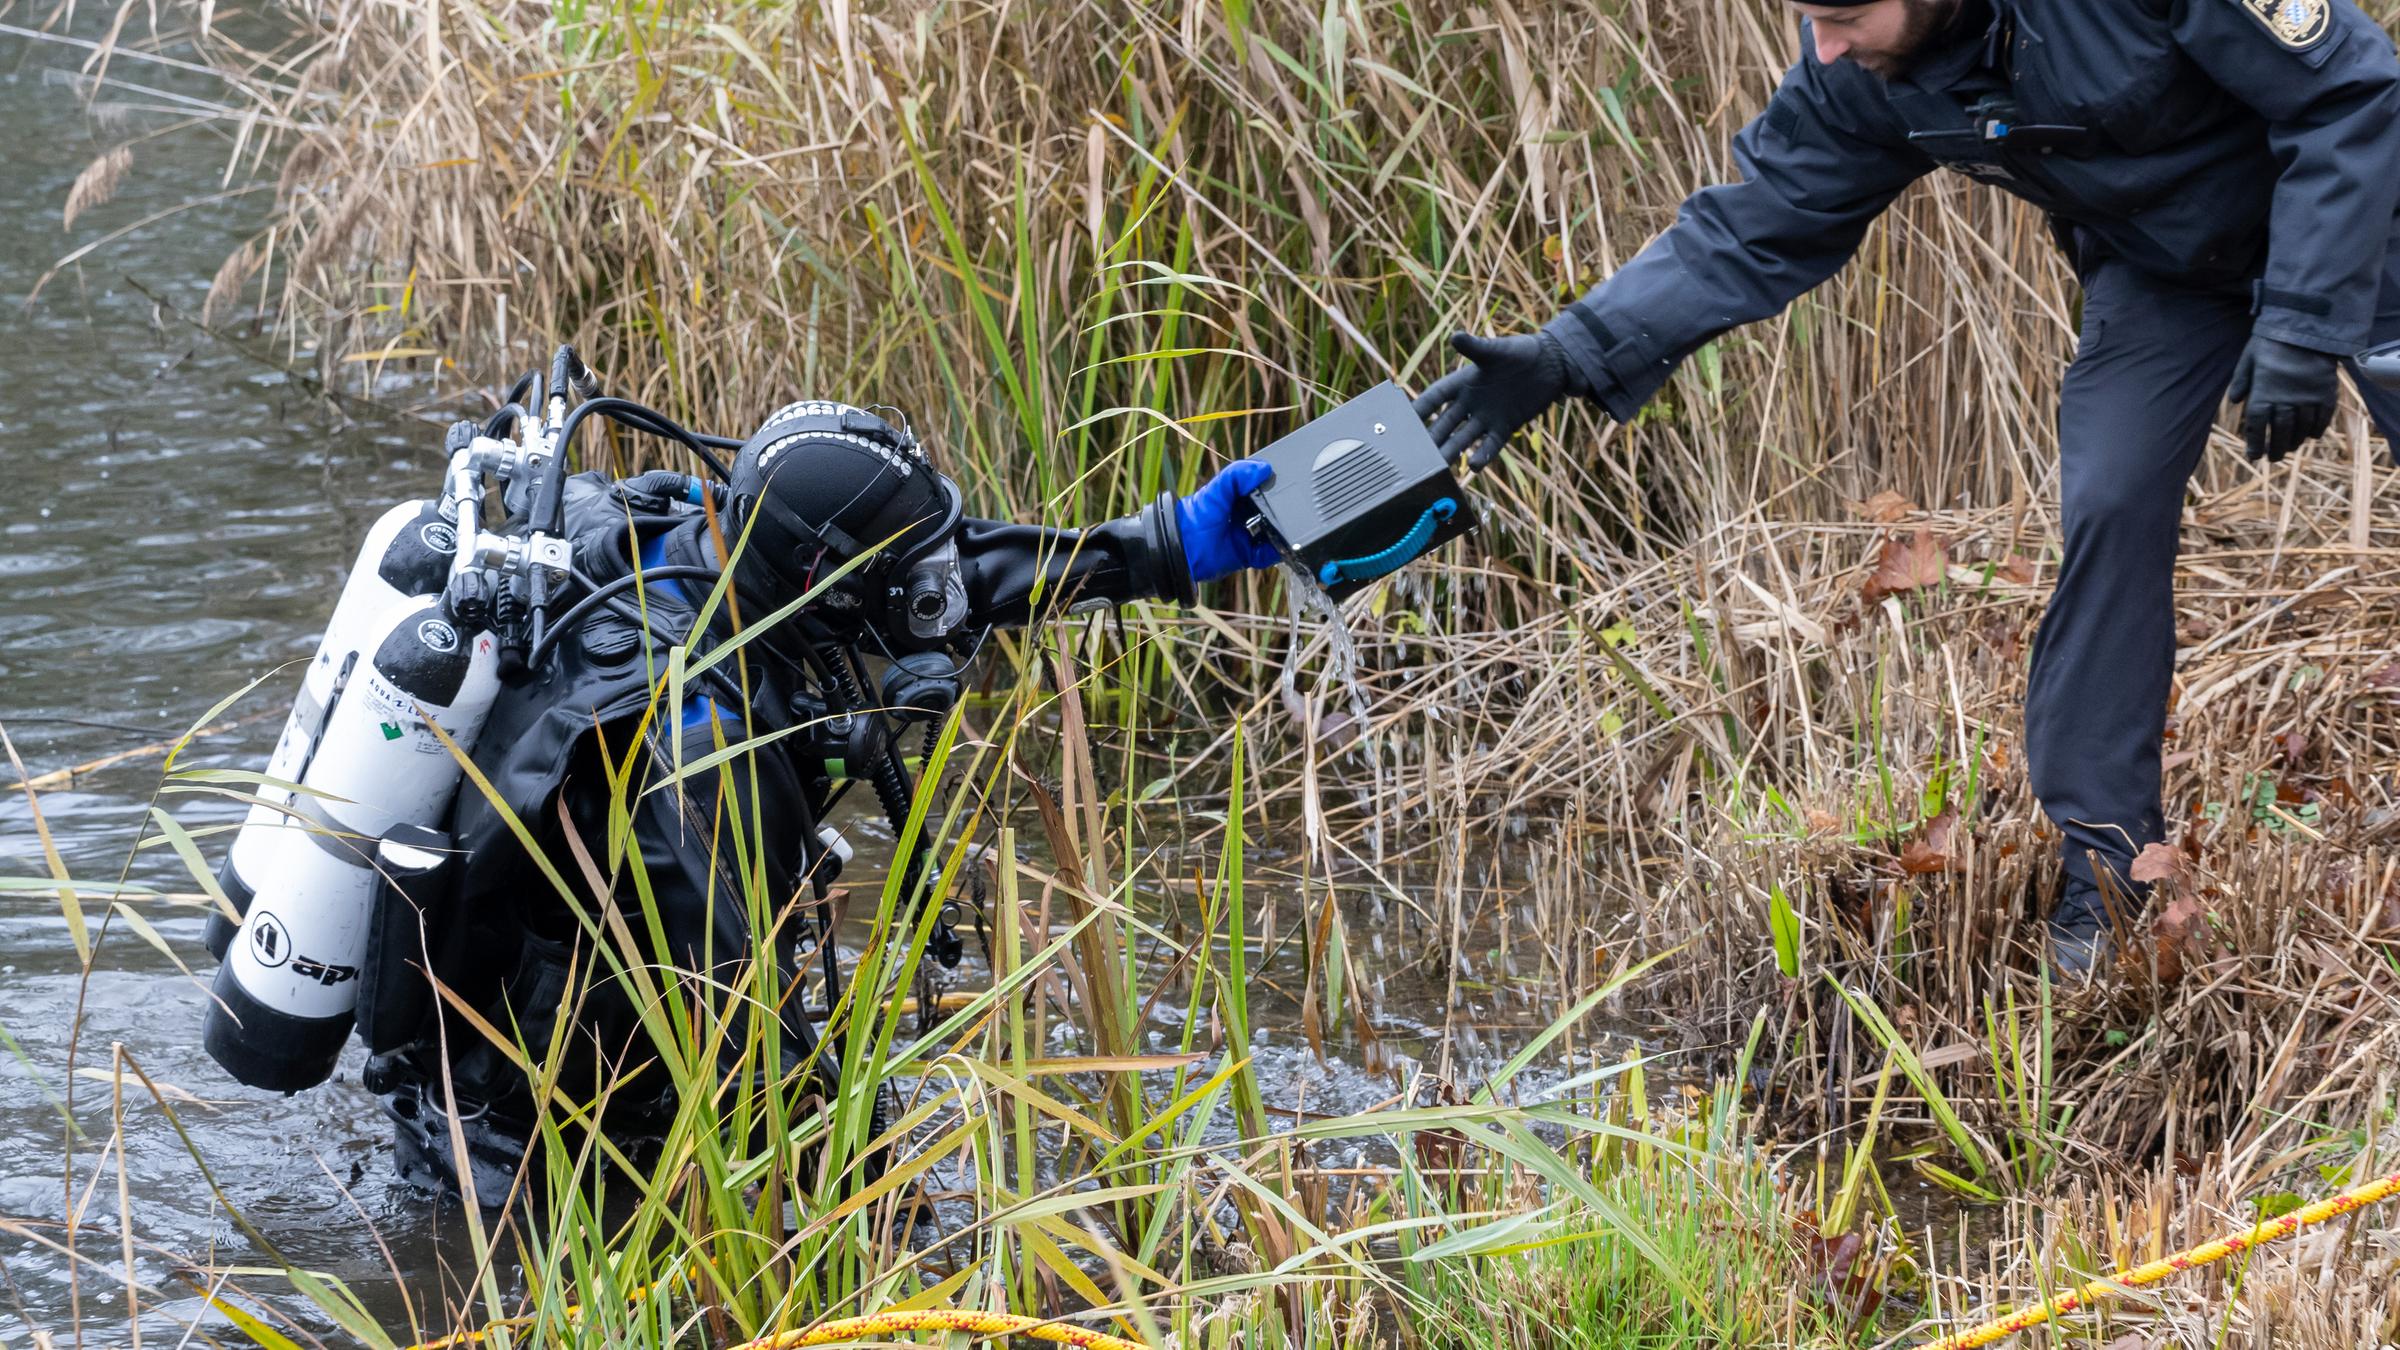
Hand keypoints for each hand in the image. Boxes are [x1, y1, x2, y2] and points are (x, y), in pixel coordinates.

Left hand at [1176, 459, 1280, 582]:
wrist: (1186, 548)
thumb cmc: (1196, 516)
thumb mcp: (1216, 489)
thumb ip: (1236, 474)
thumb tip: (1265, 469)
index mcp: (1239, 497)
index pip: (1263, 488)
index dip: (1274, 485)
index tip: (1287, 482)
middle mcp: (1246, 515)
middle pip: (1273, 511)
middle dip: (1283, 510)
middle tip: (1292, 507)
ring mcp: (1249, 535)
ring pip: (1275, 533)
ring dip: (1282, 531)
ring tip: (1290, 527)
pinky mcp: (1249, 555)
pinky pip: (1269, 554)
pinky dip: (1275, 551)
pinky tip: (1278, 545)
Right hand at [1411, 331, 1583, 468]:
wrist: (1550, 365)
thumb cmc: (1520, 352)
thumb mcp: (1496, 350)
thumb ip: (1475, 347)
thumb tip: (1455, 336)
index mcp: (1463, 382)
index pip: (1435, 397)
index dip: (1420, 408)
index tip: (1402, 421)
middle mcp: (1470, 402)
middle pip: (1445, 423)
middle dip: (1431, 438)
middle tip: (1415, 454)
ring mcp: (1487, 417)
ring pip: (1463, 438)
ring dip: (1452, 452)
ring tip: (1438, 468)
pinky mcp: (1505, 426)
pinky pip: (1491, 444)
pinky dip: (1483, 455)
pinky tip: (1475, 467)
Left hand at [2226, 335, 2338, 461]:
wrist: (2306, 328)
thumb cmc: (2272, 342)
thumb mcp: (2249, 358)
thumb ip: (2241, 380)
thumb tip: (2234, 401)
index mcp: (2263, 394)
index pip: (2258, 426)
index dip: (2256, 443)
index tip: (2254, 456)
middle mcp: (2286, 401)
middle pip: (2282, 431)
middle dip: (2277, 447)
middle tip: (2274, 458)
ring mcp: (2308, 398)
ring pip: (2303, 427)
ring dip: (2297, 440)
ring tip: (2291, 447)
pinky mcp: (2326, 392)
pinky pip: (2324, 416)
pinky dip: (2318, 428)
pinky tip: (2313, 435)